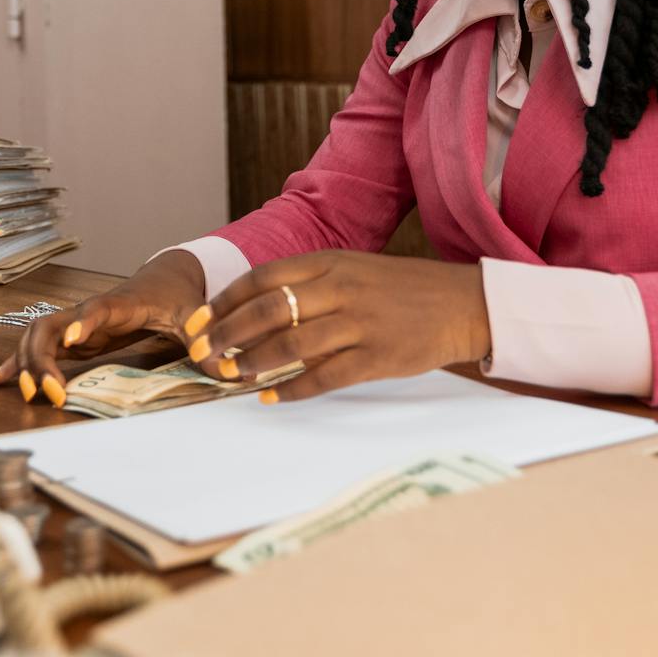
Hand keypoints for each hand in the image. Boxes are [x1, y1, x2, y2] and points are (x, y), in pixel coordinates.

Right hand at [0, 250, 206, 404]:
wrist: (167, 276)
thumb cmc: (179, 295)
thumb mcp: (196, 316)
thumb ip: (206, 339)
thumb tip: (223, 367)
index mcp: (122, 303)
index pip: (96, 309)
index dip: (84, 323)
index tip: (73, 340)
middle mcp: (90, 312)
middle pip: (51, 326)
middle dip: (43, 359)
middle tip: (53, 394)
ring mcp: (77, 323)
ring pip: (37, 337)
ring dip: (26, 364)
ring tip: (26, 395)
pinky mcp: (73, 336)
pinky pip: (38, 348)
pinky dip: (16, 363)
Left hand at [188, 251, 490, 403]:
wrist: (461, 304)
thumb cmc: (400, 289)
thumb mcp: (353, 270)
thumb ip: (309, 284)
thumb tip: (254, 310)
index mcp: (330, 261)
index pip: (262, 277)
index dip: (224, 301)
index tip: (196, 320)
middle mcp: (340, 288)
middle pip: (268, 309)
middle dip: (225, 333)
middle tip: (200, 353)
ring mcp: (359, 322)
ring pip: (291, 343)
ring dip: (252, 361)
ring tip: (228, 375)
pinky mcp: (377, 356)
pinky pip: (324, 376)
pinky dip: (292, 388)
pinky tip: (270, 396)